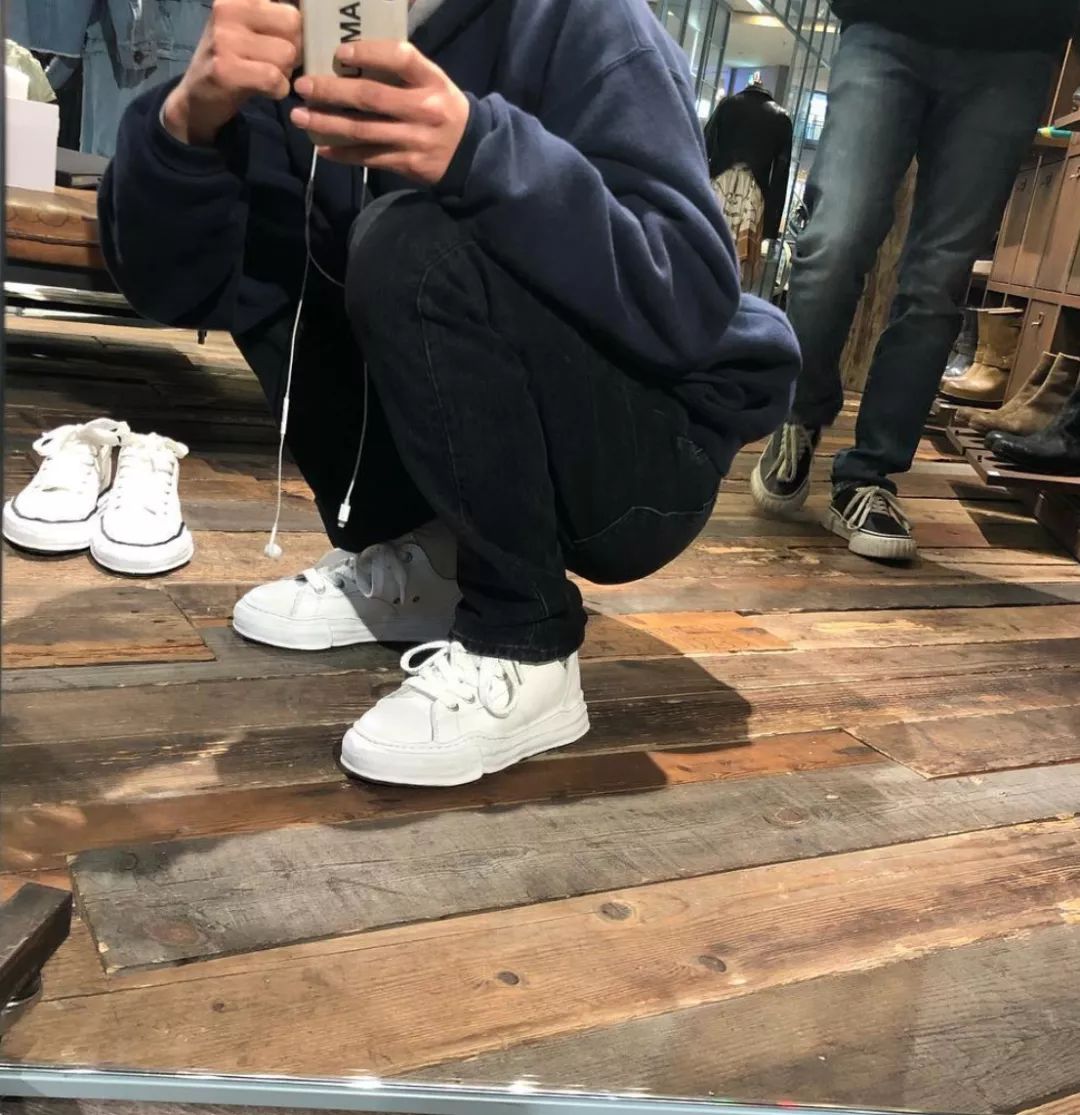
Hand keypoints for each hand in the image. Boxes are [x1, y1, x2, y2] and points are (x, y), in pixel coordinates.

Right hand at [163, 0, 300, 145]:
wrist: (196, 97)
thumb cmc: (233, 60)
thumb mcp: (250, 27)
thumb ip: (277, 16)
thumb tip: (315, 10)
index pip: (289, 3)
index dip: (298, 22)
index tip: (288, 37)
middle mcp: (227, 8)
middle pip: (293, 23)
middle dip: (295, 48)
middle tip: (278, 61)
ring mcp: (224, 39)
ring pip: (287, 53)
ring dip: (286, 72)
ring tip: (268, 75)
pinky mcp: (226, 70)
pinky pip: (274, 78)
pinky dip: (278, 90)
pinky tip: (266, 90)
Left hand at [292, 41, 470, 184]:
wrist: (471, 154)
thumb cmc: (443, 110)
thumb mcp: (434, 83)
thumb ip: (403, 72)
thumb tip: (353, 60)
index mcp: (432, 81)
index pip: (401, 58)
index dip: (368, 52)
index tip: (338, 53)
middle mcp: (424, 109)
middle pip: (371, 97)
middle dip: (331, 91)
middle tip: (303, 86)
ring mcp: (415, 139)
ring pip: (363, 131)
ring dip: (327, 124)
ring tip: (300, 117)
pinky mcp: (407, 164)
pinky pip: (369, 157)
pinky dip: (342, 153)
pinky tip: (321, 148)